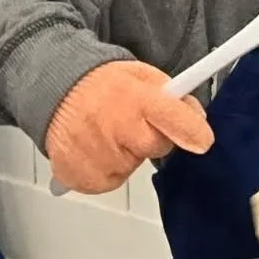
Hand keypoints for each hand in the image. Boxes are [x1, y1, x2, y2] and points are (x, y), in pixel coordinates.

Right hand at [45, 60, 214, 193]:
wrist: (55, 90)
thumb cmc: (102, 85)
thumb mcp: (142, 77)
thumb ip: (172, 98)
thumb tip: (197, 119)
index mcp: (135, 97)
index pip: (175, 119)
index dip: (193, 131)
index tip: (203, 140)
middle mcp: (115, 125)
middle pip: (156, 147)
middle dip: (151, 138)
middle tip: (132, 123)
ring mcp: (95, 153)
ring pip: (132, 166)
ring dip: (126, 155)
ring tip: (107, 132)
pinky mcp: (79, 175)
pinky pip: (109, 181)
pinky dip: (107, 169)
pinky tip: (95, 148)